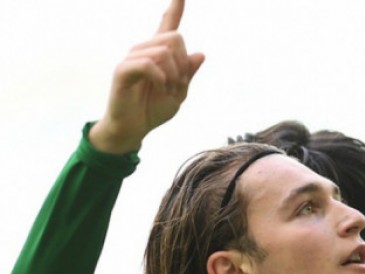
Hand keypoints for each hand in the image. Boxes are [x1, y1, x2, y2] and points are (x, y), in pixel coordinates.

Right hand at [89, 0, 204, 154]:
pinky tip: (160, 88)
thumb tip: (200, 53)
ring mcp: (132, 58)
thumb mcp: (179, 93)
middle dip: (184, 64)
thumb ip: (188, 74)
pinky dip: (161, 78)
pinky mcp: (123, 70)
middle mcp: (144, 50)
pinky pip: (149, 63)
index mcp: (159, 55)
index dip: (175, 9)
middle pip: (175, 38)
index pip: (168, 26)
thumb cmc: (153, 110)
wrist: (134, 128)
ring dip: (174, 75)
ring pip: (164, 51)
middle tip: (178, 85)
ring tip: (167, 91)